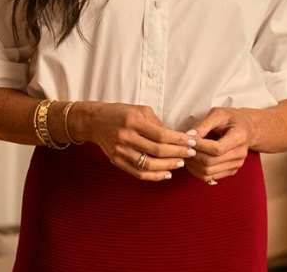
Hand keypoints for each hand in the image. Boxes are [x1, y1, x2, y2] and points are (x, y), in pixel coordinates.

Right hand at [76, 102, 194, 180]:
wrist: (94, 122)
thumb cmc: (120, 113)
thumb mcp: (140, 110)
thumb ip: (158, 123)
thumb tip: (178, 136)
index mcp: (133, 121)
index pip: (161, 134)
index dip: (179, 140)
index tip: (192, 142)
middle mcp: (126, 137)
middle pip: (157, 150)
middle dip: (177, 153)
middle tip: (191, 153)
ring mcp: (120, 151)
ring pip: (148, 165)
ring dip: (168, 166)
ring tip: (181, 163)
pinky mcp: (117, 161)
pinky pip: (138, 173)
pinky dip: (154, 176)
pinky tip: (166, 174)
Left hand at [185, 107, 253, 182]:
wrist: (247, 128)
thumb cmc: (231, 119)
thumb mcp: (218, 114)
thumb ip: (204, 124)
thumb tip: (189, 136)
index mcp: (239, 137)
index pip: (217, 148)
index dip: (200, 146)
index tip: (189, 140)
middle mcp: (240, 153)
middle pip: (211, 162)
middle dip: (194, 156)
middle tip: (184, 147)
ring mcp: (236, 164)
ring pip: (208, 172)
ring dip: (193, 165)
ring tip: (187, 154)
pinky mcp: (231, 170)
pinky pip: (209, 177)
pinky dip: (197, 171)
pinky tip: (193, 161)